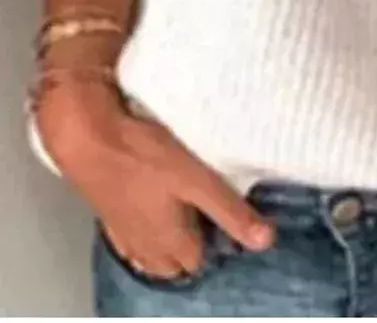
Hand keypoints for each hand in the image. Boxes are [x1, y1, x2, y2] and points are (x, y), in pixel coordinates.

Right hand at [37, 81, 274, 280]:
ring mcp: (123, 232)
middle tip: (210, 209)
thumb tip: (265, 240)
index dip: (218, 241)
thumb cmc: (144, 156)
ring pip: (151, 251)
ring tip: (186, 205)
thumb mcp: (196, 180)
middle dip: (194, 245)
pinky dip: (146, 226)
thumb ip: (229, 210)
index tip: (230, 212)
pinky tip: (152, 204)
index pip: (200, 260)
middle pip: (175, 262)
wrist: (87, 137)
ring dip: (169, 237)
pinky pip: (132, 233)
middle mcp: (146, 246)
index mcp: (170, 242)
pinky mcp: (107, 213)